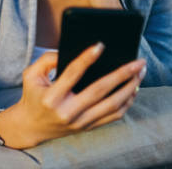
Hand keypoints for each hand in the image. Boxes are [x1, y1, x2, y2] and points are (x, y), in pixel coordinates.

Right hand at [0, 44, 146, 148]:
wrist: (31, 127)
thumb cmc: (33, 95)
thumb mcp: (30, 75)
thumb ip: (46, 59)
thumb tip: (69, 50)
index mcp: (52, 97)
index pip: (72, 74)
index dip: (86, 58)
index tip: (100, 45)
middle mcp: (68, 112)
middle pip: (100, 91)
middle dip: (122, 74)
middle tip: (138, 61)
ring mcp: (80, 122)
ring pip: (112, 105)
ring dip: (130, 88)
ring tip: (140, 72)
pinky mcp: (88, 127)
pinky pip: (113, 116)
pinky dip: (127, 102)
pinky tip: (133, 89)